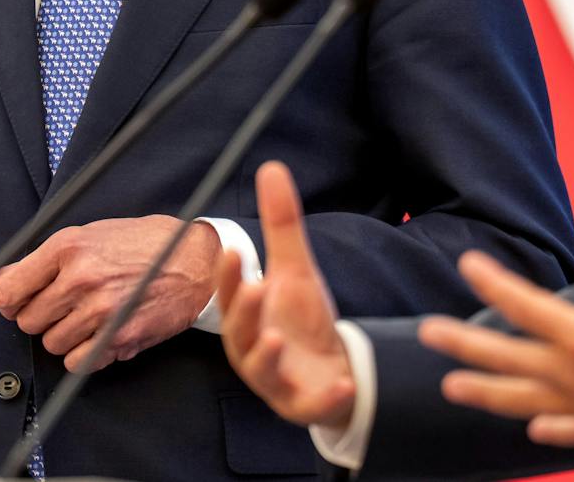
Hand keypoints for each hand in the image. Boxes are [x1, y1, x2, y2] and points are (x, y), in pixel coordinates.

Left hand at [0, 215, 219, 371]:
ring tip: (90, 318)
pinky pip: (77, 362)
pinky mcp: (119, 336)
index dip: (10, 302)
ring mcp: (100, 309)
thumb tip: (7, 279)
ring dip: (66, 337)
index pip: (9, 290)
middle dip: (43, 318)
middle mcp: (81, 277)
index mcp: (68, 247)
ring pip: (52, 344)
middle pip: (29, 321)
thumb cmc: (146, 244)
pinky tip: (101, 334)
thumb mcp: (92, 233)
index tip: (18, 304)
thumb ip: (48, 258)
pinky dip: (85, 355)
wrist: (194, 259)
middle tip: (65, 307)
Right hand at [218, 161, 355, 430]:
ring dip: (267, 356)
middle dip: (246, 313)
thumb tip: (271, 167)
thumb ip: (282, 224)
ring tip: (278, 338)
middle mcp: (253, 350)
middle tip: (255, 288)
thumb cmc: (302, 320)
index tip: (234, 250)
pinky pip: (310, 406)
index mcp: (247, 317)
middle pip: (241, 334)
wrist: (331, 369)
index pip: (231, 295)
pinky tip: (344, 384)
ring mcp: (276, 382)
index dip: (230, 276)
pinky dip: (325, 399)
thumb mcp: (296, 269)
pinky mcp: (302, 405)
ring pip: (263, 372)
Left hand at [418, 202, 573, 448]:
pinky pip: (564, 430)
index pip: (523, 307)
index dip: (492, 281)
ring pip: (521, 403)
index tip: (468, 263)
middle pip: (505, 361)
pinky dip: (544, 425)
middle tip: (427, 333)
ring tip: (451, 388)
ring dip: (484, 394)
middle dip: (462, 346)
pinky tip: (530, 423)